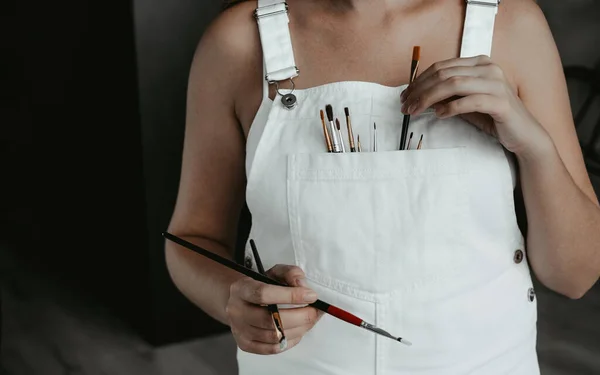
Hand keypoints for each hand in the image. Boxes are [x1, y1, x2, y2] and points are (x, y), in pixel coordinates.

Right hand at [226, 264, 322, 354]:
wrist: (242, 302)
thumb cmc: (262, 286)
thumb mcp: (275, 272)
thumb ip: (290, 273)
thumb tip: (303, 287)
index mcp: (241, 289)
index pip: (263, 294)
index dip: (290, 296)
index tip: (311, 295)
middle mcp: (237, 311)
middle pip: (270, 320)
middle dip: (300, 316)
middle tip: (316, 311)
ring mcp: (240, 330)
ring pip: (274, 336)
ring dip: (299, 329)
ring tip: (310, 320)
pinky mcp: (246, 345)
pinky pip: (273, 348)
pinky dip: (290, 340)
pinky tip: (298, 330)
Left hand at [400, 55, 549, 155]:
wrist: (522, 134)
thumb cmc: (491, 116)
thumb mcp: (466, 100)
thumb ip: (448, 93)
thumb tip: (417, 94)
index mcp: (480, 63)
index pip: (442, 67)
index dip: (419, 80)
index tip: (405, 95)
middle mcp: (489, 68)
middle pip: (444, 74)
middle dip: (420, 90)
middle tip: (406, 105)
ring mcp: (496, 84)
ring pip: (454, 85)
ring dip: (429, 98)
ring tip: (416, 111)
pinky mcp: (501, 103)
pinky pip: (470, 101)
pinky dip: (450, 108)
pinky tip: (439, 114)